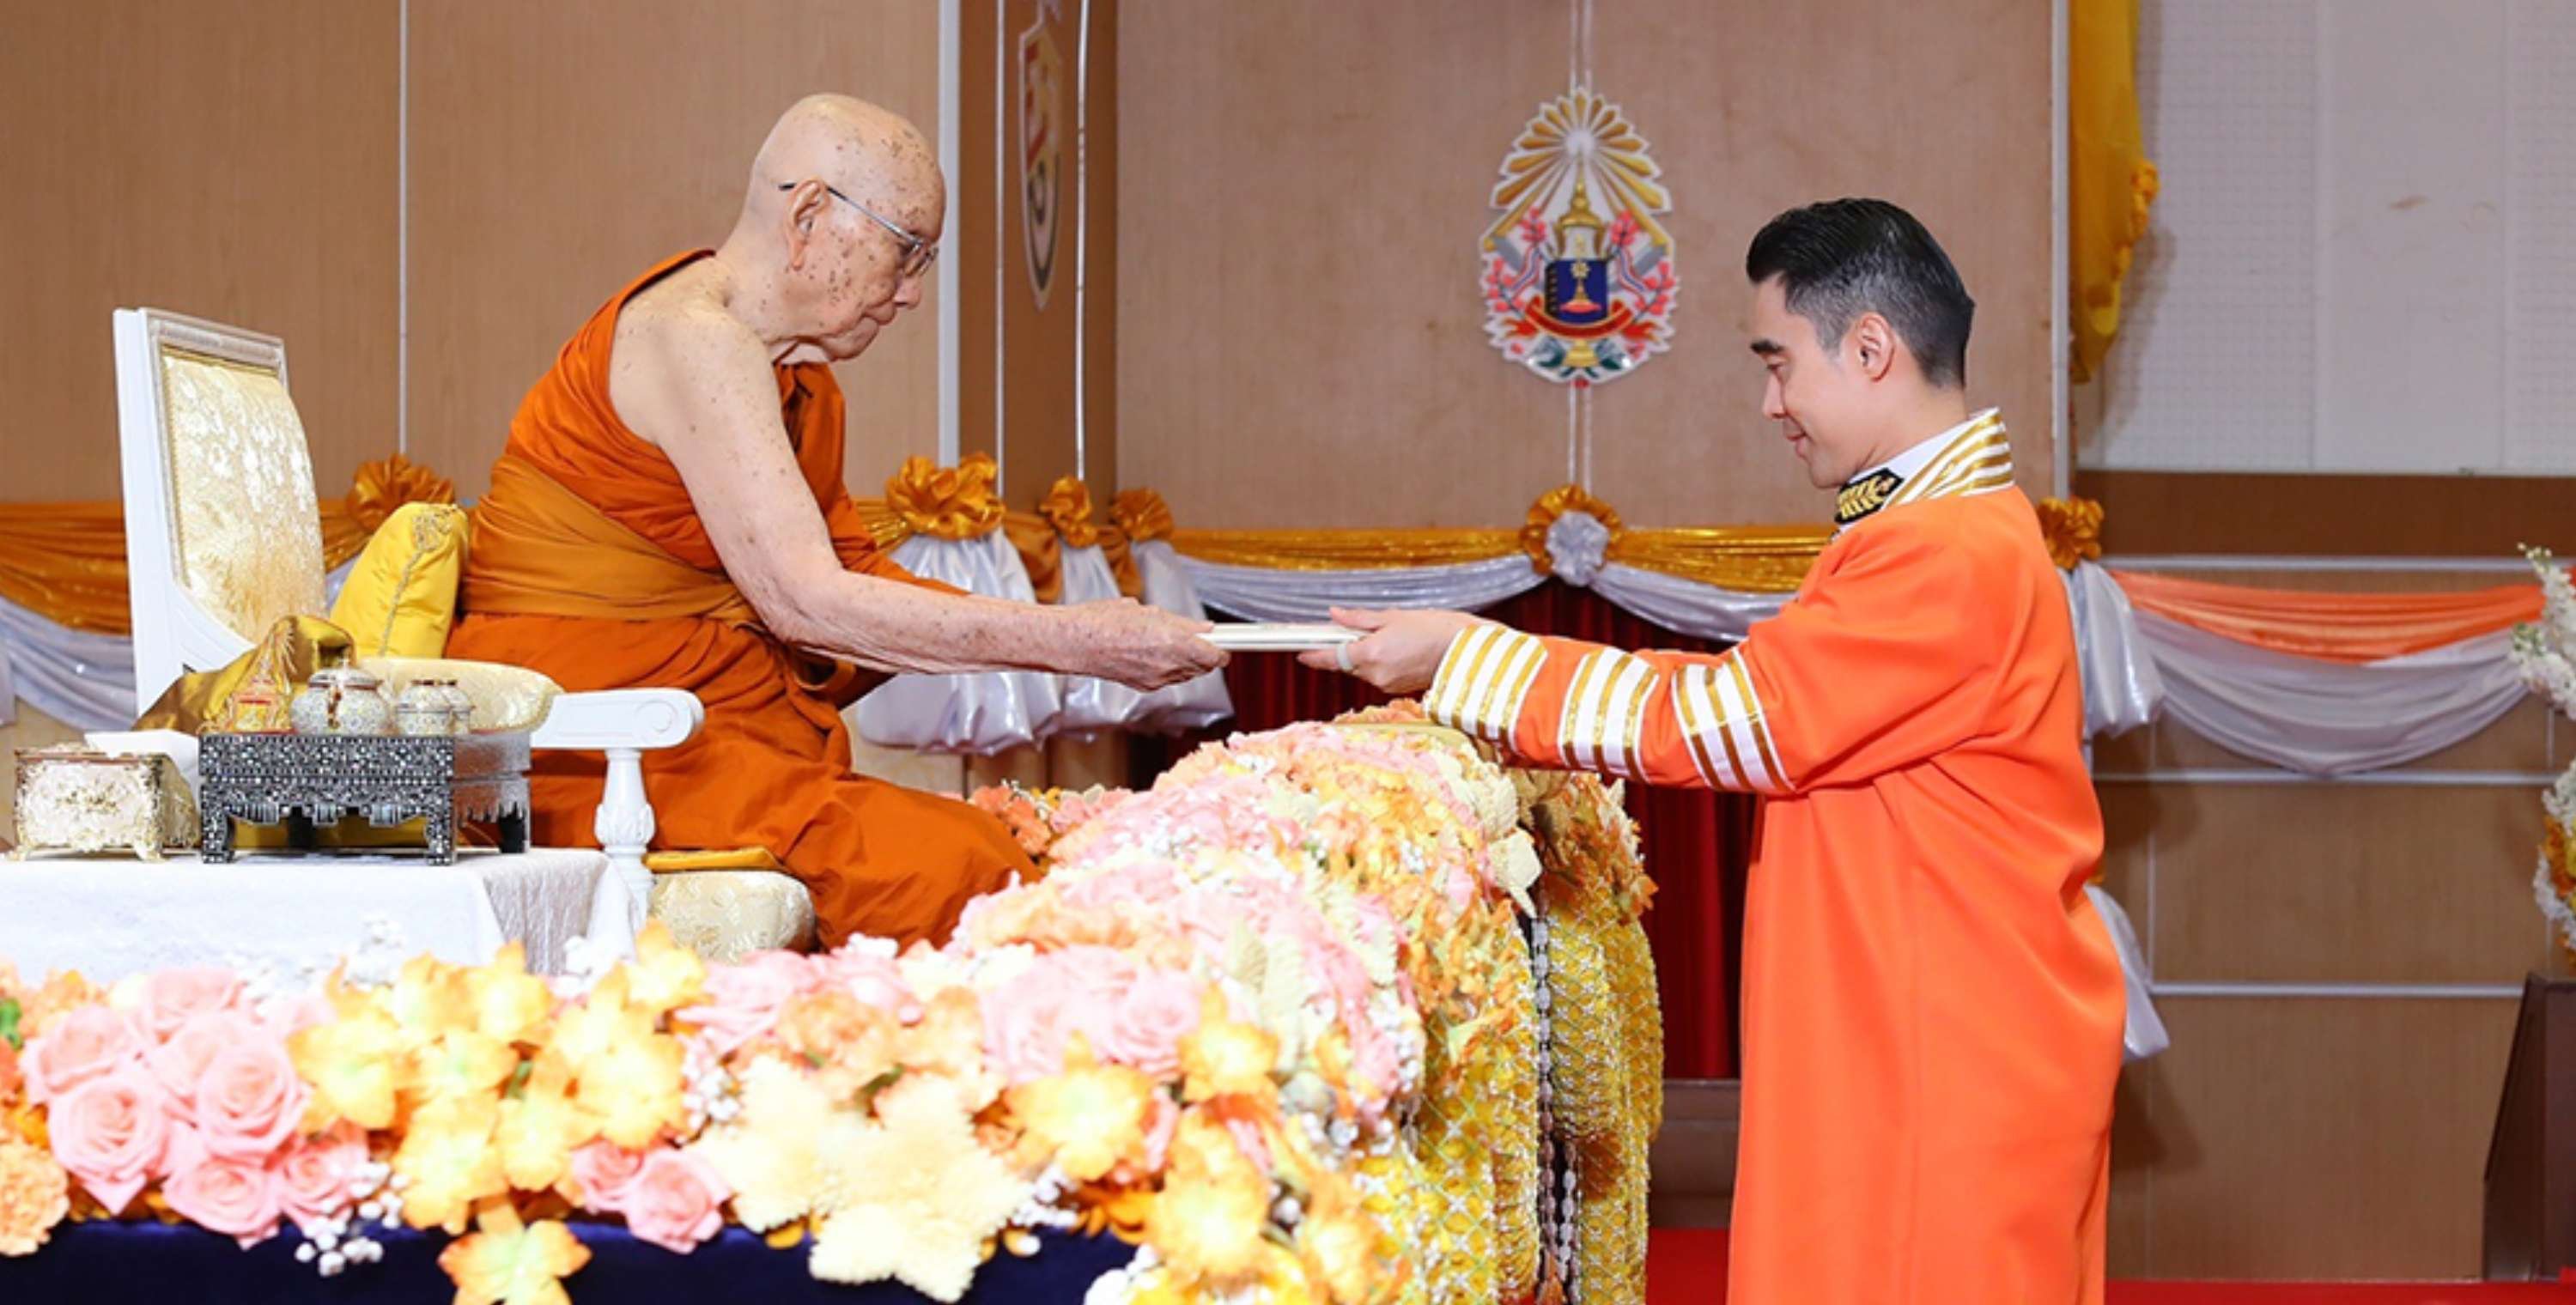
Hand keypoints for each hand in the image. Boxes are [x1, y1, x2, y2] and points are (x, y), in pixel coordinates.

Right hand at [1070, 599, 1226, 689]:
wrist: (1076, 643)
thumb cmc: (1106, 620)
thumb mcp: (1149, 612)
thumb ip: (1180, 624)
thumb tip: (1203, 629)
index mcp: (1174, 642)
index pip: (1215, 655)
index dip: (1222, 649)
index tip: (1224, 642)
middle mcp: (1169, 665)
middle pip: (1203, 667)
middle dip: (1204, 654)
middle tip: (1197, 638)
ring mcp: (1157, 679)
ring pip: (1186, 673)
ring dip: (1186, 661)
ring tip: (1168, 641)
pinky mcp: (1145, 686)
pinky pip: (1167, 678)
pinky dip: (1168, 667)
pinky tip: (1152, 652)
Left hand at [1298, 607, 1484, 695]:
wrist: (1461, 650)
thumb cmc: (1432, 628)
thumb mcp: (1392, 617)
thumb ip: (1359, 619)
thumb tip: (1335, 615)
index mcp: (1371, 653)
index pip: (1332, 657)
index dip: (1314, 655)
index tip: (1300, 652)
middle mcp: (1375, 673)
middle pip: (1346, 663)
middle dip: (1344, 649)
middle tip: (1351, 632)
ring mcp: (1386, 684)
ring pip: (1362, 669)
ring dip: (1364, 656)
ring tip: (1386, 637)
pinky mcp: (1396, 688)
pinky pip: (1377, 675)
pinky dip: (1379, 663)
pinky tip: (1395, 650)